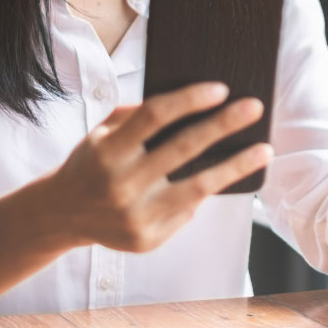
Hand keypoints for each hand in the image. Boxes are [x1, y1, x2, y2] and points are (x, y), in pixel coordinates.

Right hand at [44, 83, 271, 252]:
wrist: (62, 214)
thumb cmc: (91, 163)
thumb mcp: (102, 133)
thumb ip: (137, 117)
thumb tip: (192, 103)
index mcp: (107, 151)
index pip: (154, 116)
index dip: (189, 100)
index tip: (221, 88)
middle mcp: (120, 185)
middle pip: (182, 148)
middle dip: (223, 125)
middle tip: (255, 107)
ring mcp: (135, 217)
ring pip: (198, 187)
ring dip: (236, 166)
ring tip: (264, 150)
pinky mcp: (148, 239)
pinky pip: (188, 210)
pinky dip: (208, 190)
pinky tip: (226, 176)